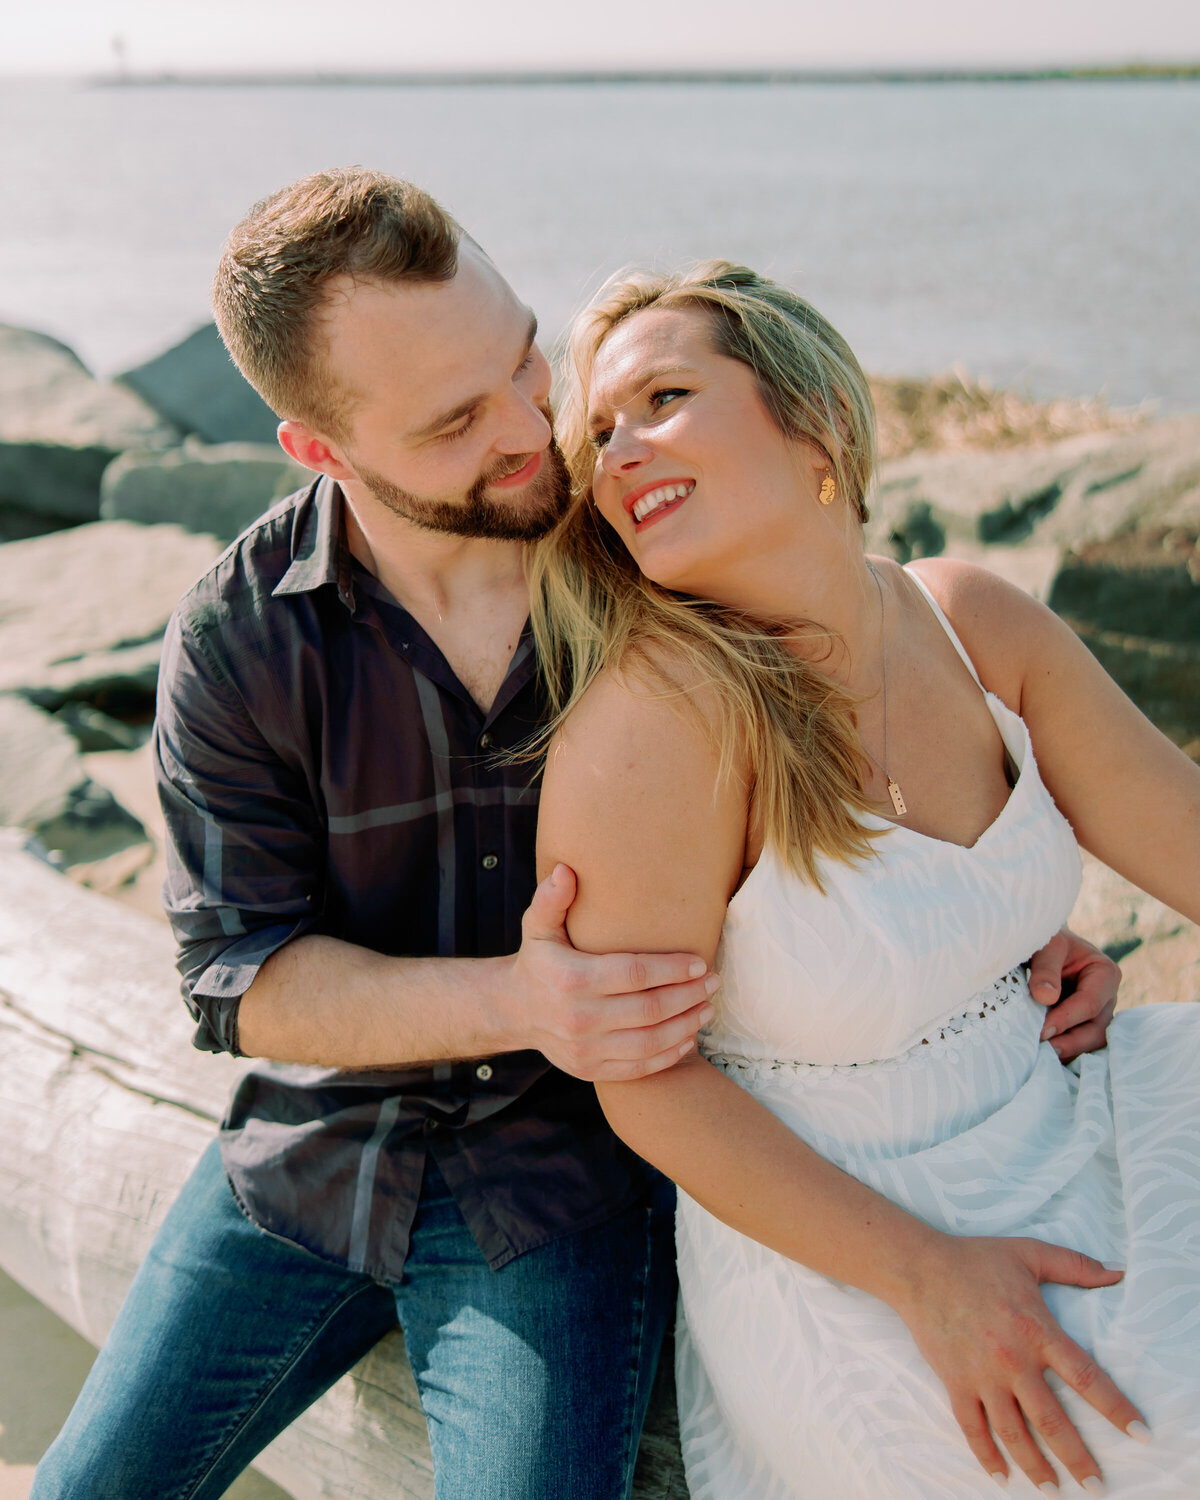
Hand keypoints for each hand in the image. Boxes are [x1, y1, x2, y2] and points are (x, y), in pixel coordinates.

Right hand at [501, 863, 716, 1080]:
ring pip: (649, 1042)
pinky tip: (688, 1037)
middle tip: (714, 982)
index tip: (700, 962)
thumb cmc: (538, 960)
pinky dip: (669, 1055)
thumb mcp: (538, 926)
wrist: (514, 1011)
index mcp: (571, 979)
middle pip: (649, 1010)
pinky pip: (639, 1067)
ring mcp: (585, 1049)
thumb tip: (566, 870)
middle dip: (689, 996)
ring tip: (707, 1007)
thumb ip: (552, 898)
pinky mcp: (590, 1070)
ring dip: (686, 1025)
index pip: (635, 975)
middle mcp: (579, 1018)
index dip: (673, 970)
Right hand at [896, 1234, 1144, 1491]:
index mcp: (1037, 1330)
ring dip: (1036, 1468)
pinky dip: (986, 1456)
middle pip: (1053, 1422)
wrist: (920, 1267)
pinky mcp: (955, 1382)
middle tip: (1098, 1488)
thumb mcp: (1029, 1254)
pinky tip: (1001, 1477)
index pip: (1086, 1378)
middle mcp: (1013, 1361)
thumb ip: (1075, 1265)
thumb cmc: (977, 1258)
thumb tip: (1118, 1274)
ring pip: (1014, 1434)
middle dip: (1079, 1459)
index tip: (1140, 1434)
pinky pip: (972, 1429)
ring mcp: (982, 1376)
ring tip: (1054, 1492)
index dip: (1116, 1408)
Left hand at [1027, 928, 1119, 1062]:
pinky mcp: (1084, 1025)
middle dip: (1071, 1043)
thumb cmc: (1047, 941)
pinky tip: (1044, 1055)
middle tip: (1043, 1051)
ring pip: (1091, 1041)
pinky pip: (1079, 1043)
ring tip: (1042, 1056)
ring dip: (1068, 1050)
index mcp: (1105, 973)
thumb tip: (1046, 997)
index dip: (1066, 1019)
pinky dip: (1064, 1051)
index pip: (1090, 1003)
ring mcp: (1098, 1013)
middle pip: (1097, 1029)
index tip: (1041, 1031)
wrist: (1044, 947)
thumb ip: (1045, 968)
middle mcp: (1107, 997)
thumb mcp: (1046, 945)